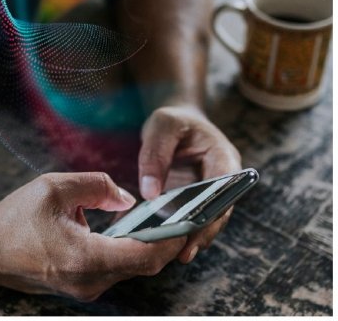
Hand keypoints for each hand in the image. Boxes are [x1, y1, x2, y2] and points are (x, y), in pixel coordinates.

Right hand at [0, 172, 185, 300]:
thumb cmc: (14, 219)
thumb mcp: (53, 187)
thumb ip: (96, 186)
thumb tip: (127, 199)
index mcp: (86, 258)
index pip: (146, 255)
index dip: (172, 237)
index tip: (189, 218)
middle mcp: (91, 281)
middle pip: (144, 265)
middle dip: (165, 240)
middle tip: (181, 215)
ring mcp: (86, 289)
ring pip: (130, 268)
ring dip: (145, 246)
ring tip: (159, 219)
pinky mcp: (80, 287)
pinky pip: (114, 270)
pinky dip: (126, 251)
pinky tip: (128, 231)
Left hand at [138, 105, 241, 262]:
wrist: (177, 120)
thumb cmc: (172, 119)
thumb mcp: (161, 126)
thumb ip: (155, 155)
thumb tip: (150, 193)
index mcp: (224, 158)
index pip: (223, 193)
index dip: (210, 215)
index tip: (194, 233)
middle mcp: (224, 178)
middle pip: (218, 211)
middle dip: (202, 233)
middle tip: (182, 254)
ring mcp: (213, 190)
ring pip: (207, 219)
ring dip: (192, 236)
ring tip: (173, 255)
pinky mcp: (198, 198)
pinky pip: (192, 216)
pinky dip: (180, 228)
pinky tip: (164, 242)